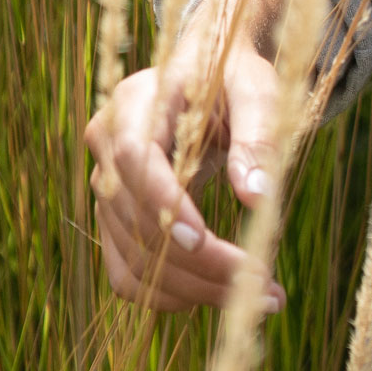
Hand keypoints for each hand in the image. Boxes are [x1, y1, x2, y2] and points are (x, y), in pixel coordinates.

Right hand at [84, 0, 284, 313]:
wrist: (209, 74)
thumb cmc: (235, 78)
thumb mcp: (257, 91)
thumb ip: (257, 137)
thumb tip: (258, 197)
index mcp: (137, 102)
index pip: (134, 159)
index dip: (164, 203)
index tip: (205, 241)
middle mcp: (108, 144)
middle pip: (135, 217)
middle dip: (197, 262)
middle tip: (264, 287)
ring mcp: (107, 185)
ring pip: (131, 256)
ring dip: (192, 287)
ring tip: (260, 297)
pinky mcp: (116, 217)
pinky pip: (125, 271)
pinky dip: (167, 293)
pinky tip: (215, 295)